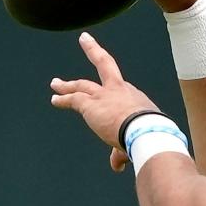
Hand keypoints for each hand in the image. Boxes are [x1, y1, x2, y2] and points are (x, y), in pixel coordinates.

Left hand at [51, 32, 158, 170]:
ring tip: (55, 83)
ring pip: (82, 85)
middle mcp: (119, 90)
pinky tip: (54, 99)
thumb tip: (117, 165)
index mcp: (134, 97)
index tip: (109, 99)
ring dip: (67, 85)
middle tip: (84, 40)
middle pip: (104, 64)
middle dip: (93, 51)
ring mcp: (104, 95)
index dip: (112, 96)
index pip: (119, 91)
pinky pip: (72, 99)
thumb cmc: (150, 135)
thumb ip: (121, 152)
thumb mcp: (136, 140)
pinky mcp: (90, 105)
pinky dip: (62, 99)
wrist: (146, 131)